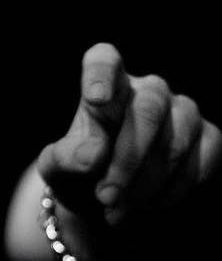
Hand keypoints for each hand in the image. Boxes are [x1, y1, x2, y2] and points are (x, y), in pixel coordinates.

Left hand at [37, 43, 220, 226]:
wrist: (108, 200)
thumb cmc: (79, 171)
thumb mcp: (60, 166)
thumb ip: (69, 156)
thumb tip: (91, 155)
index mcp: (103, 82)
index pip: (104, 59)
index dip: (102, 74)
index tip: (96, 100)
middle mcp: (145, 88)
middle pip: (147, 107)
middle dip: (128, 158)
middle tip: (105, 195)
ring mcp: (180, 110)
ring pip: (176, 138)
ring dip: (149, 181)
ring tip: (119, 207)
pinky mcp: (207, 137)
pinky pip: (201, 161)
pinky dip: (174, 189)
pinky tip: (149, 203)